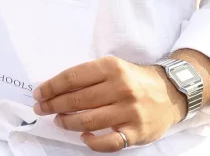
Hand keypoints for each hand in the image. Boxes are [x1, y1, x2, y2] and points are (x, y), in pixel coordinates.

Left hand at [34, 56, 185, 151]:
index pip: (71, 78)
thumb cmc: (133, 80)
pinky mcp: (137, 132)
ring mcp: (129, 112)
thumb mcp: (112, 68)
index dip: (51, 87)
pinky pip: (108, 142)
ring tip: (59, 121)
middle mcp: (121, 88)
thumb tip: (54, 89)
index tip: (39, 94)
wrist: (170, 93)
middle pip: (77, 99)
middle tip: (41, 109)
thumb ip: (87, 77)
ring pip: (88, 121)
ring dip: (67, 122)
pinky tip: (84, 137)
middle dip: (53, 105)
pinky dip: (92, 142)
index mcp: (111, 68)